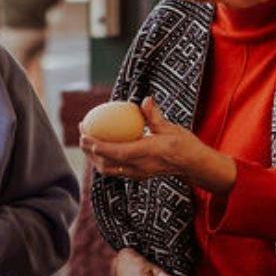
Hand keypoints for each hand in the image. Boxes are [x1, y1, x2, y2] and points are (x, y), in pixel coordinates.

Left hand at [80, 98, 237, 193]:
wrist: (193, 165)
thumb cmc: (184, 144)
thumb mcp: (171, 128)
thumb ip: (155, 116)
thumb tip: (145, 100)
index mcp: (145, 154)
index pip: (114, 152)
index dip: (96, 145)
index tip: (84, 135)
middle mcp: (139, 167)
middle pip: (105, 163)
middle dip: (89, 151)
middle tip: (82, 133)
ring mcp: (138, 173)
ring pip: (108, 169)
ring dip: (95, 157)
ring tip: (88, 142)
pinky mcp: (138, 175)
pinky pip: (116, 170)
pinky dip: (104, 160)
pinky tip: (102, 148)